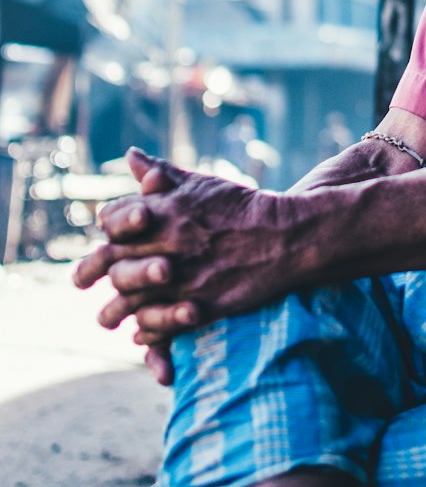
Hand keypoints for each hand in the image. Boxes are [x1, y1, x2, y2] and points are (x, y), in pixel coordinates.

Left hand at [75, 147, 300, 365]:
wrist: (285, 236)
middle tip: (80, 283)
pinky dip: (145, 329)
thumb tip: (133, 156)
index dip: (103, 231)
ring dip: (113, 311)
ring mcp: (180, 279)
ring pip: (128, 299)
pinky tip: (141, 329)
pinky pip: (157, 324)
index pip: (111, 221)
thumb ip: (162, 173)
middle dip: (91, 273)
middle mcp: (166, 245)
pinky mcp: (198, 306)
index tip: (99, 240)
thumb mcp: (200, 183)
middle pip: (112, 263)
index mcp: (163, 212)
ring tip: (108, 317)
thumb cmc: (240, 206)